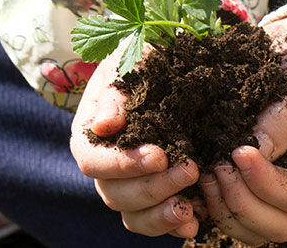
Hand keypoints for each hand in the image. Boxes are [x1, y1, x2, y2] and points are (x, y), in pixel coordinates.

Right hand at [69, 49, 201, 238]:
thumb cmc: (143, 61)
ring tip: (189, 207)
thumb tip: (104, 125)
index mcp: (91, 136)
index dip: (123, 164)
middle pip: (115, 194)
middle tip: (190, 169)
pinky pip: (154, 222)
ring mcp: (129, 186)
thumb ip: (115, 92)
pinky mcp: (155, 199)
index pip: (93, 161)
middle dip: (153, 187)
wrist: (169, 69)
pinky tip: (195, 222)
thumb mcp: (128, 63)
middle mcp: (106, 169)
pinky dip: (172, 226)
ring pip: (133, 215)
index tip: (159, 156)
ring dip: (160, 214)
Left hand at [198, 14, 286, 244]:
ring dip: (226, 210)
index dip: (268, 184)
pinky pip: (237, 211)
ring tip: (204, 175)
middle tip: (216, 169)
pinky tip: (196, 178)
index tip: (238, 152)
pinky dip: (214, 205)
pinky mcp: (257, 180)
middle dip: (244, 204)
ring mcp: (284, 185)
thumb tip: (254, 149)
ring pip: (257, 228)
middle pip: (282, 225)